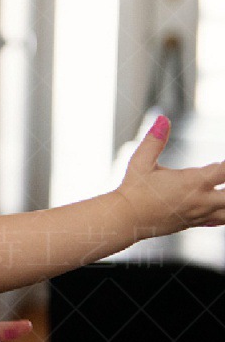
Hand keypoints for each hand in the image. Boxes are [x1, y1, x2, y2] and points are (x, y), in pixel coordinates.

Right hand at [116, 115, 224, 237]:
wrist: (127, 219)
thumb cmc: (133, 190)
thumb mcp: (140, 162)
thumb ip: (154, 140)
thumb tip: (163, 120)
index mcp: (191, 183)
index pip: (223, 170)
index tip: (224, 160)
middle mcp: (200, 200)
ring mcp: (200, 213)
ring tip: (224, 188)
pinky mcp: (195, 222)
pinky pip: (221, 220)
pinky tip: (221, 206)